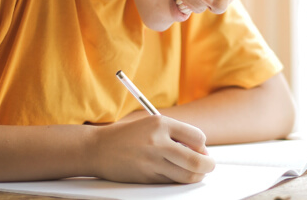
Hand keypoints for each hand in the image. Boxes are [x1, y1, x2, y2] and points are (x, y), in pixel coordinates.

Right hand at [88, 115, 215, 182]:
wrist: (97, 149)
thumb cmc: (128, 136)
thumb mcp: (151, 125)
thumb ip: (176, 134)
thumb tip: (201, 151)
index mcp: (161, 124)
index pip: (198, 137)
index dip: (203, 146)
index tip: (200, 149)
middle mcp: (157, 142)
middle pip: (197, 161)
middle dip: (208, 165)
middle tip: (208, 165)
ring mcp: (152, 162)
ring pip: (187, 175)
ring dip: (196, 175)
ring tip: (194, 171)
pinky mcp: (146, 177)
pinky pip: (172, 182)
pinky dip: (178, 179)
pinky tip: (174, 173)